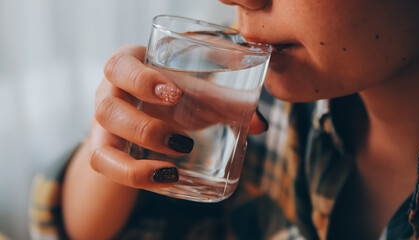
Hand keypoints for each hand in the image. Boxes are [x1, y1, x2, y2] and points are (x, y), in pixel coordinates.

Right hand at [89, 44, 267, 188]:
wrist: (148, 112)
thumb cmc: (175, 94)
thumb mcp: (197, 91)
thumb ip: (228, 101)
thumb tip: (260, 125)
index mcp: (129, 65)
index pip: (119, 66)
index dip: (141, 80)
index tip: (176, 93)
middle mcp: (108, 94)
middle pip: (105, 108)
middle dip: (144, 127)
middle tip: (183, 140)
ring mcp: (103, 126)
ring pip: (100, 147)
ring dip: (136, 164)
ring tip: (174, 169)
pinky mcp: (106, 151)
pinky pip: (105, 169)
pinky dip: (132, 177)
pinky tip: (165, 178)